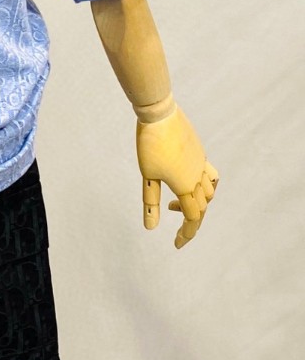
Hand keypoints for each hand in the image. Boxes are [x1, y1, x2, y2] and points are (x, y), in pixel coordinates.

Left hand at [136, 105, 218, 247]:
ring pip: (209, 193)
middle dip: (191, 223)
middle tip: (177, 233)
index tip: (176, 245)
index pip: (191, 218)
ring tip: (176, 205)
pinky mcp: (201, 154)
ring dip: (198, 205)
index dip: (186, 234)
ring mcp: (202, 164)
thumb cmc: (149, 145)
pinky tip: (193, 186)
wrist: (160, 115)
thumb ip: (151, 203)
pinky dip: (207, 188)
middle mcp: (198, 177)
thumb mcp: (147, 176)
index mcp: (185, 186)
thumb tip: (151, 228)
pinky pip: (211, 176)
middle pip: (201, 208)